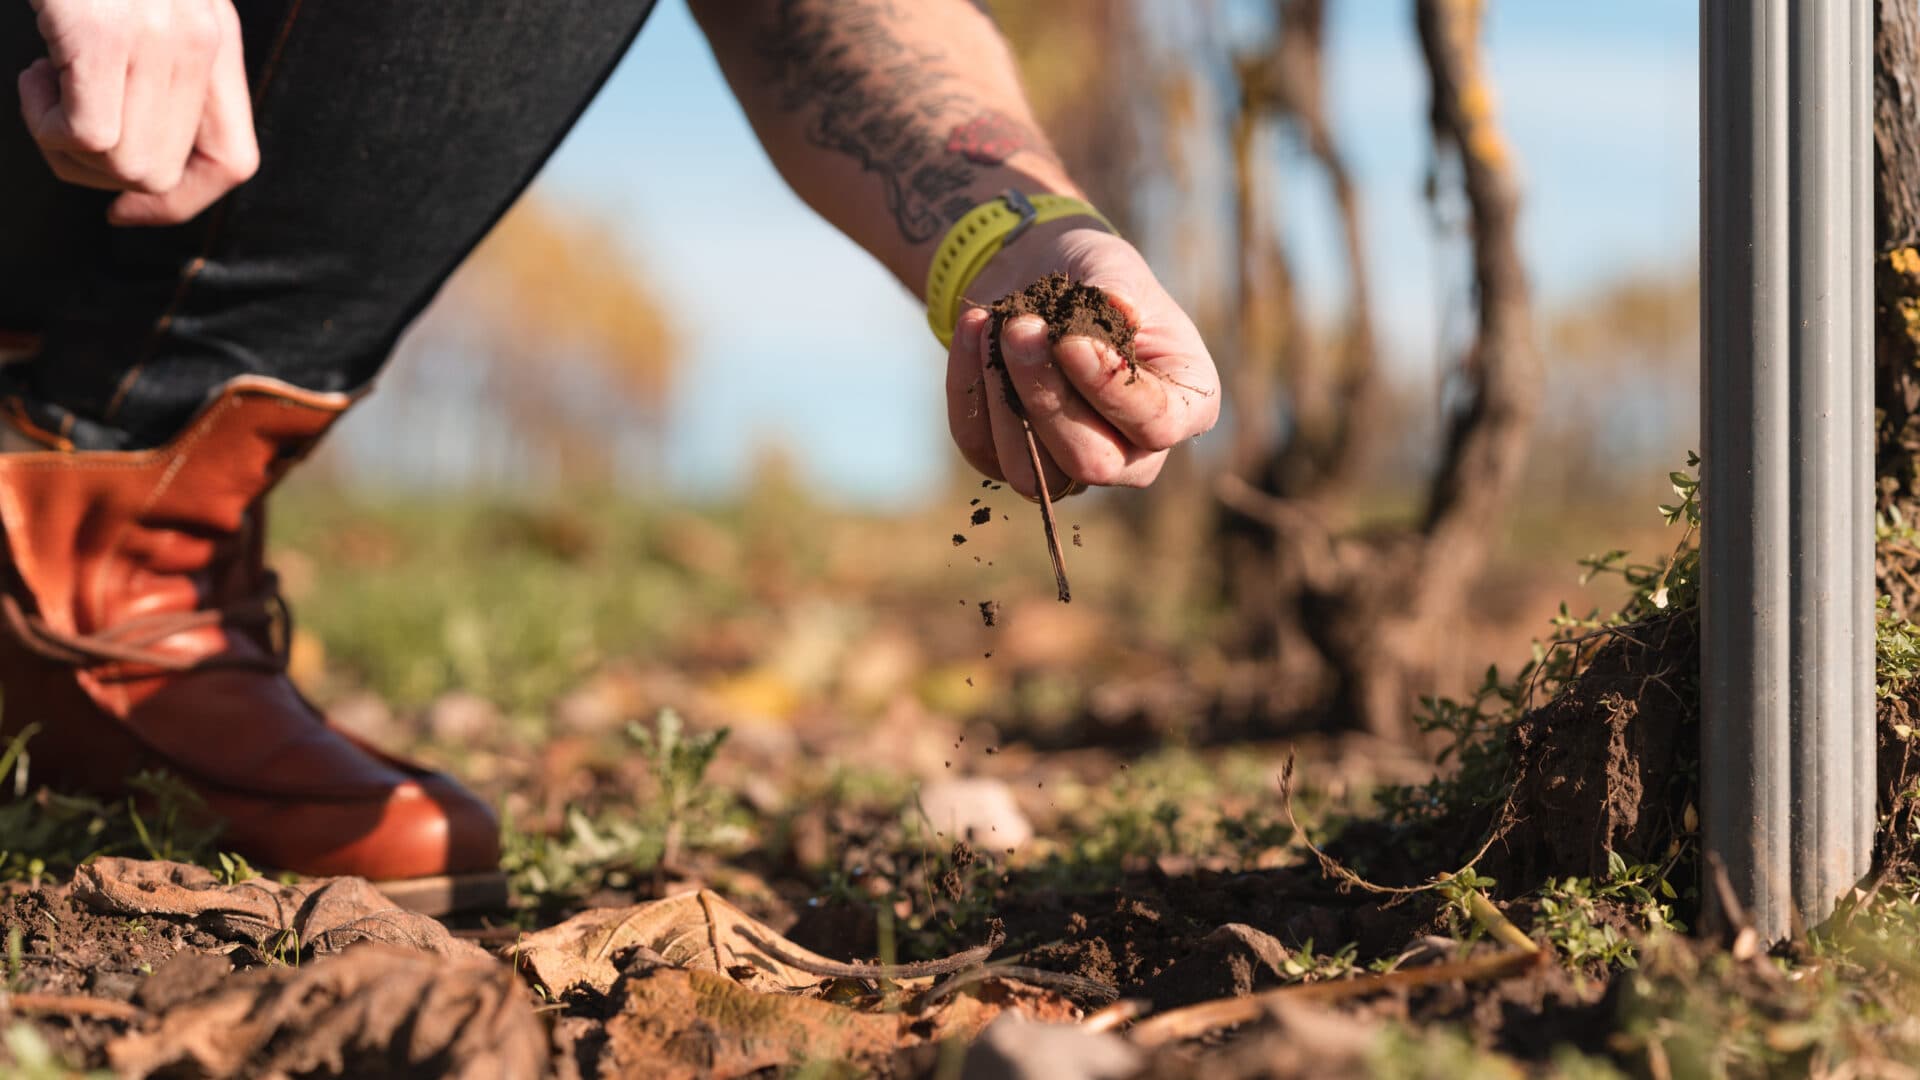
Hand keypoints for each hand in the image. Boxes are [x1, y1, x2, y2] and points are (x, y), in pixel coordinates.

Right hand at [18, 0, 257, 225]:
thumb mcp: (141, 13)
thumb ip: (164, 73)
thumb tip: (144, 169)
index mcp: (217, 33)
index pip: (233, 159)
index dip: (177, 203)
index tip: (122, 211)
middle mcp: (202, 36)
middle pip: (166, 173)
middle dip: (100, 169)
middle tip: (62, 113)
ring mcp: (159, 35)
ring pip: (128, 164)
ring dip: (65, 143)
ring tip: (46, 80)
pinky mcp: (102, 33)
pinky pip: (87, 135)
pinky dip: (43, 123)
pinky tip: (33, 74)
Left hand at [944, 223, 1220, 496]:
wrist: (1040, 275)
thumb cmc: (1093, 274)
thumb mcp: (1115, 268)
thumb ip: (1118, 291)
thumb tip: (1117, 308)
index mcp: (1184, 405)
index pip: (1157, 425)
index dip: (1110, 390)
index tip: (1069, 339)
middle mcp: (1134, 451)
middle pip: (1092, 463)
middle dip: (1048, 397)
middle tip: (1021, 328)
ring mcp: (1071, 464)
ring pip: (1033, 473)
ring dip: (1003, 398)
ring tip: (996, 324)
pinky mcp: (1012, 458)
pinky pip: (982, 448)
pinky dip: (968, 388)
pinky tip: (974, 329)